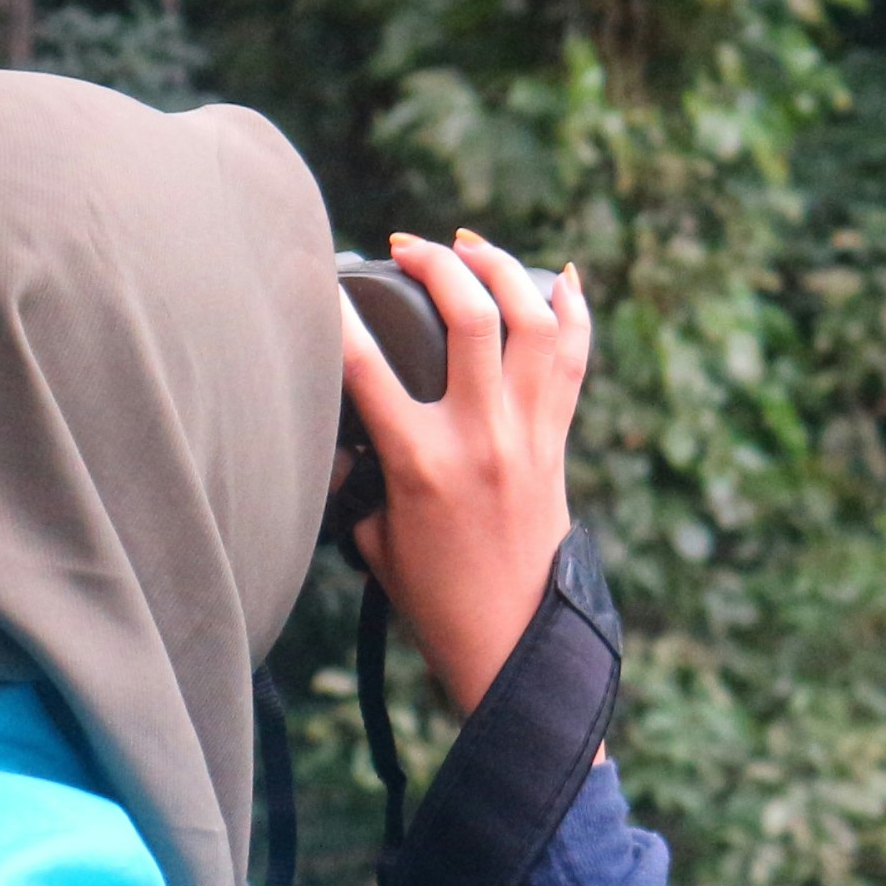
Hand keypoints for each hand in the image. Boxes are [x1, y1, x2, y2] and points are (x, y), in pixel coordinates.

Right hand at [341, 230, 592, 713]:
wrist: (512, 639)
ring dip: (502, 268)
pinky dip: (573, 309)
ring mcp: (528, 433)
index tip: (311, 274)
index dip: (334, 311)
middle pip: (470, 316)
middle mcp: (481, 436)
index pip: (366, 366)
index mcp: (420, 463)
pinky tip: (558, 275)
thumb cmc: (432, 594)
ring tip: (469, 246)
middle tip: (406, 247)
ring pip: (533, 320)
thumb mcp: (371, 536)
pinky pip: (574, 357)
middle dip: (436, 263)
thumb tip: (338, 424)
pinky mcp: (558, 440)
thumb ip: (355, 473)